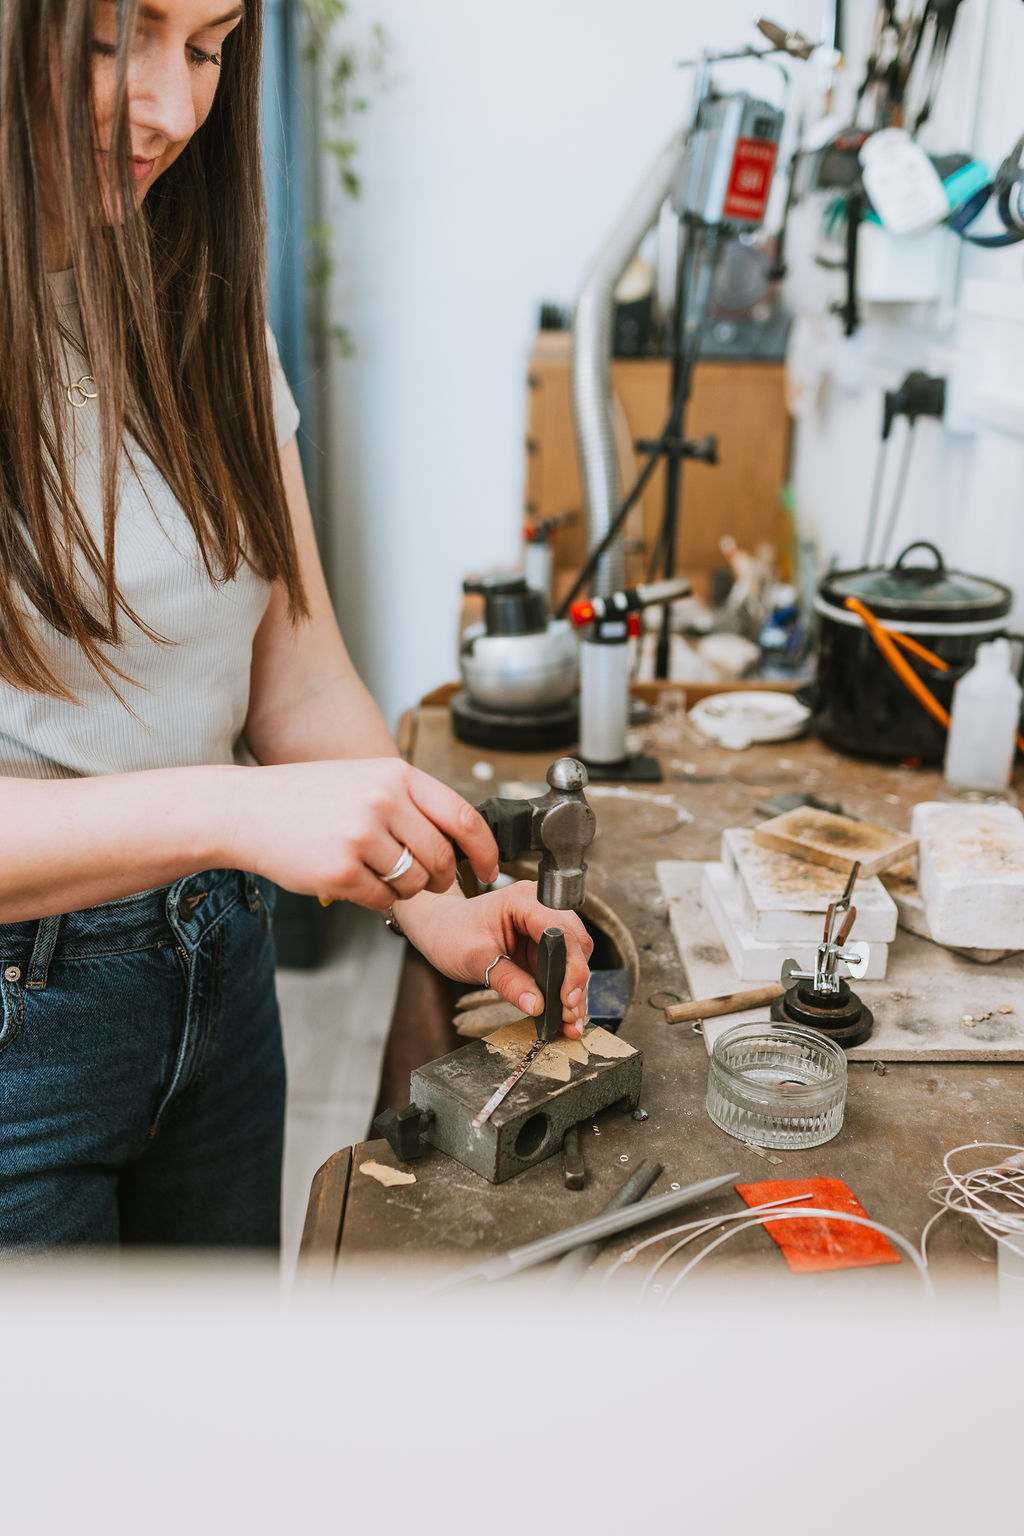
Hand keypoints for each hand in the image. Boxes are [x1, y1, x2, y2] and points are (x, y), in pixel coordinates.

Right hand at [224, 759, 498, 906]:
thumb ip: (412, 802)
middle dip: (442, 877)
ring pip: (416, 883)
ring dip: (406, 889)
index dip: (485, 850)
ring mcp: (361, 837)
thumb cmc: (308, 797)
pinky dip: (375, 898)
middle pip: (443, 857)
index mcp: (397, 775)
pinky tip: (353, 879)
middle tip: (426, 879)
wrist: (244, 809)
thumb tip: (462, 839)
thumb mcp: (366, 779)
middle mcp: (383, 802)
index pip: (464, 817)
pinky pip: (384, 900)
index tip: (489, 869)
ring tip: (377, 872)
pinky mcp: (340, 871)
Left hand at [395, 882, 593, 1038]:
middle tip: (570, 1015)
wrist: (438, 927)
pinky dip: (563, 988)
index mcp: (525, 900)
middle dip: (577, 982)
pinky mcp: (541, 943)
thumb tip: (538, 1006)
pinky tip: (562, 1012)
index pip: (562, 932)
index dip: (571, 967)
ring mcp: (543, 924)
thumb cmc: (451, 933)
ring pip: (574, 957)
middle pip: (576, 944)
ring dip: (573, 990)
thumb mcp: (476, 960)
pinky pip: (561, 965)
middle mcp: (541, 907)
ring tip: (569, 1021)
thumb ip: (509, 982)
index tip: (567, 998)